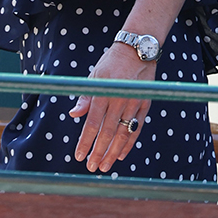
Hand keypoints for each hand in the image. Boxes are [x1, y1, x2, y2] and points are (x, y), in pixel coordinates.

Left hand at [70, 43, 154, 173]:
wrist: (138, 50)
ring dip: (113, 152)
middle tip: (91, 167)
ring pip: (123, 134)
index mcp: (103, 93)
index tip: (79, 156)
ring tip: (105, 166)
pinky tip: (121, 155)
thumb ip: (85, 98)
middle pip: (107, 133)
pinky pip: (136, 128)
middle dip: (99, 152)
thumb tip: (73, 115)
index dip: (85, 142)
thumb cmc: (111, 63)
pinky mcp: (145, 105)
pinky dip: (129, 143)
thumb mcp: (94, 77)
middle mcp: (119, 100)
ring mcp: (134, 103)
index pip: (92, 124)